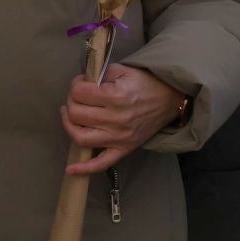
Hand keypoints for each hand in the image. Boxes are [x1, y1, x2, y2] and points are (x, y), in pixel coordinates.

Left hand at [60, 64, 188, 175]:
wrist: (169, 100)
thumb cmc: (144, 84)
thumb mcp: (122, 70)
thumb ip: (99, 74)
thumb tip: (80, 83)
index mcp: (116, 96)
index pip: (79, 93)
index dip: (75, 85)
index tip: (81, 83)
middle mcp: (116, 119)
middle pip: (76, 114)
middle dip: (72, 102)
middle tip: (79, 98)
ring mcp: (119, 138)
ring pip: (81, 138)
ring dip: (70, 126)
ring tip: (71, 117)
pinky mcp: (123, 150)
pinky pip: (101, 164)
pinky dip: (85, 169)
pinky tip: (71, 169)